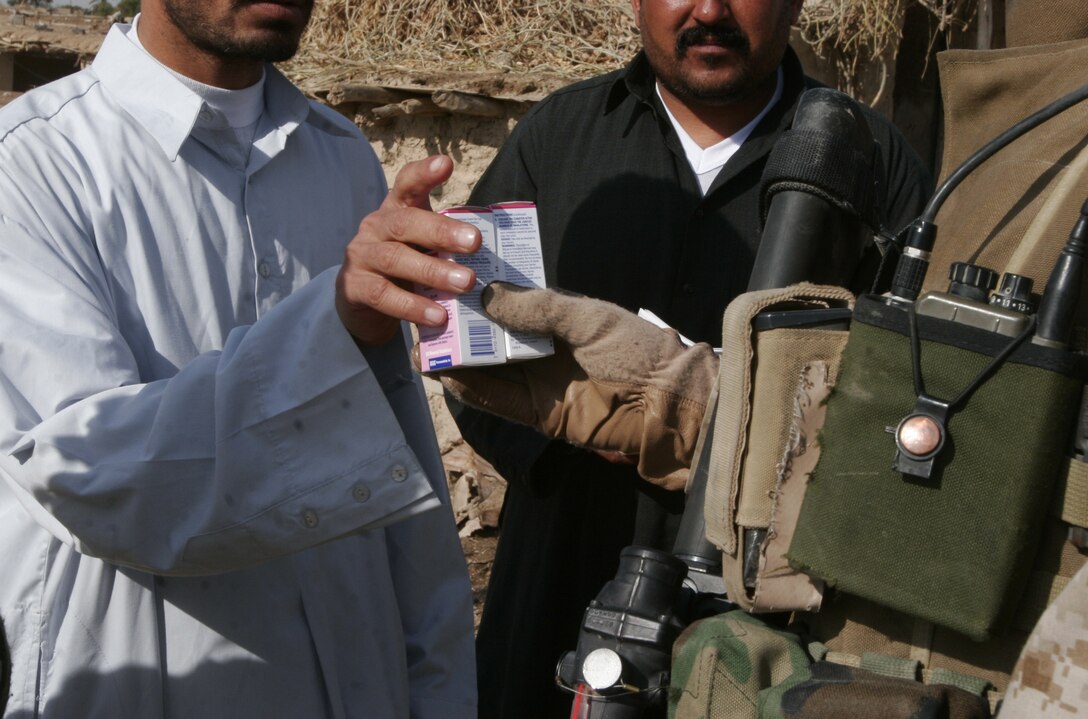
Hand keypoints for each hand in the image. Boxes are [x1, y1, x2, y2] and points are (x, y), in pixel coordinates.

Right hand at [336, 155, 481, 345]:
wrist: (361, 304)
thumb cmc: (402, 269)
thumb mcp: (421, 248)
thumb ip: (445, 244)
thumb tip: (493, 256)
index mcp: (395, 211)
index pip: (407, 184)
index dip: (424, 173)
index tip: (446, 164)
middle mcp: (375, 227)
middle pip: (406, 223)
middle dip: (441, 231)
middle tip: (475, 242)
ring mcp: (362, 257)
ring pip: (396, 259)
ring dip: (433, 271)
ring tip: (466, 283)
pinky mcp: (354, 287)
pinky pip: (384, 295)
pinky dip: (413, 306)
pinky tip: (438, 315)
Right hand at [437, 283, 718, 489]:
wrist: (668, 406)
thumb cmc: (636, 351)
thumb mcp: (587, 318)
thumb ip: (538, 308)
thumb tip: (486, 295)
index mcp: (556, 317)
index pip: (508, 303)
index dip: (477, 296)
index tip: (445, 284)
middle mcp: (541, 348)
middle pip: (490, 338)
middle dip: (459, 329)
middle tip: (424, 317)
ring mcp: (537, 382)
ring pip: (486, 370)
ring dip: (457, 360)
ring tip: (424, 347)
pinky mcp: (537, 415)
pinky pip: (496, 401)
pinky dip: (470, 390)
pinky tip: (445, 376)